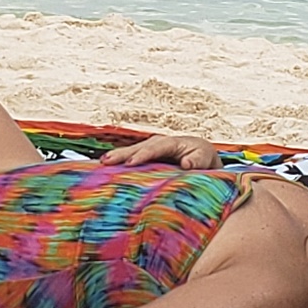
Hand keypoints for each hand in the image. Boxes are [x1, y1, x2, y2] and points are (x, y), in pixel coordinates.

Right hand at [101, 133, 222, 169]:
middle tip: (107, 161)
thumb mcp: (205, 160)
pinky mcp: (148, 155)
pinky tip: (106, 165)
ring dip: (118, 156)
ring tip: (102, 163)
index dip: (142, 155)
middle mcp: (160, 142)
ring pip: (133, 151)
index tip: (130, 164)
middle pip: (139, 147)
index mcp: (173, 143)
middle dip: (123, 154)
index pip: (155, 148)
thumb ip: (198, 162)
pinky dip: (120, 160)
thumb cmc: (204, 158)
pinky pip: (133, 156)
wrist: (202, 155)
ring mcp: (152, 148)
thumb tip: (186, 163)